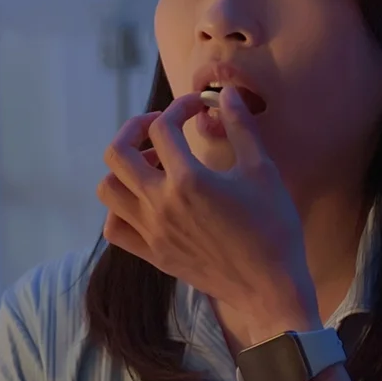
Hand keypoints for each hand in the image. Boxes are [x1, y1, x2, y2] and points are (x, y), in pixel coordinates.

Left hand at [97, 88, 315, 346]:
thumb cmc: (273, 227)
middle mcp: (161, 205)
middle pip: (117, 153)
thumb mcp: (262, 171)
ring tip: (152, 165)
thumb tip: (229, 93)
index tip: (198, 107)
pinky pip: (115, 228)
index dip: (180, 107)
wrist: (271, 287)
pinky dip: (120, 209)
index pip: (163, 127)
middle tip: (157, 126)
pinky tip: (145, 201)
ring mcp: (152, 232)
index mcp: (189, 180)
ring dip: (123, 169)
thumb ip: (241, 128)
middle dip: (134, 129)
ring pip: (108, 190)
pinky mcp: (153, 255)